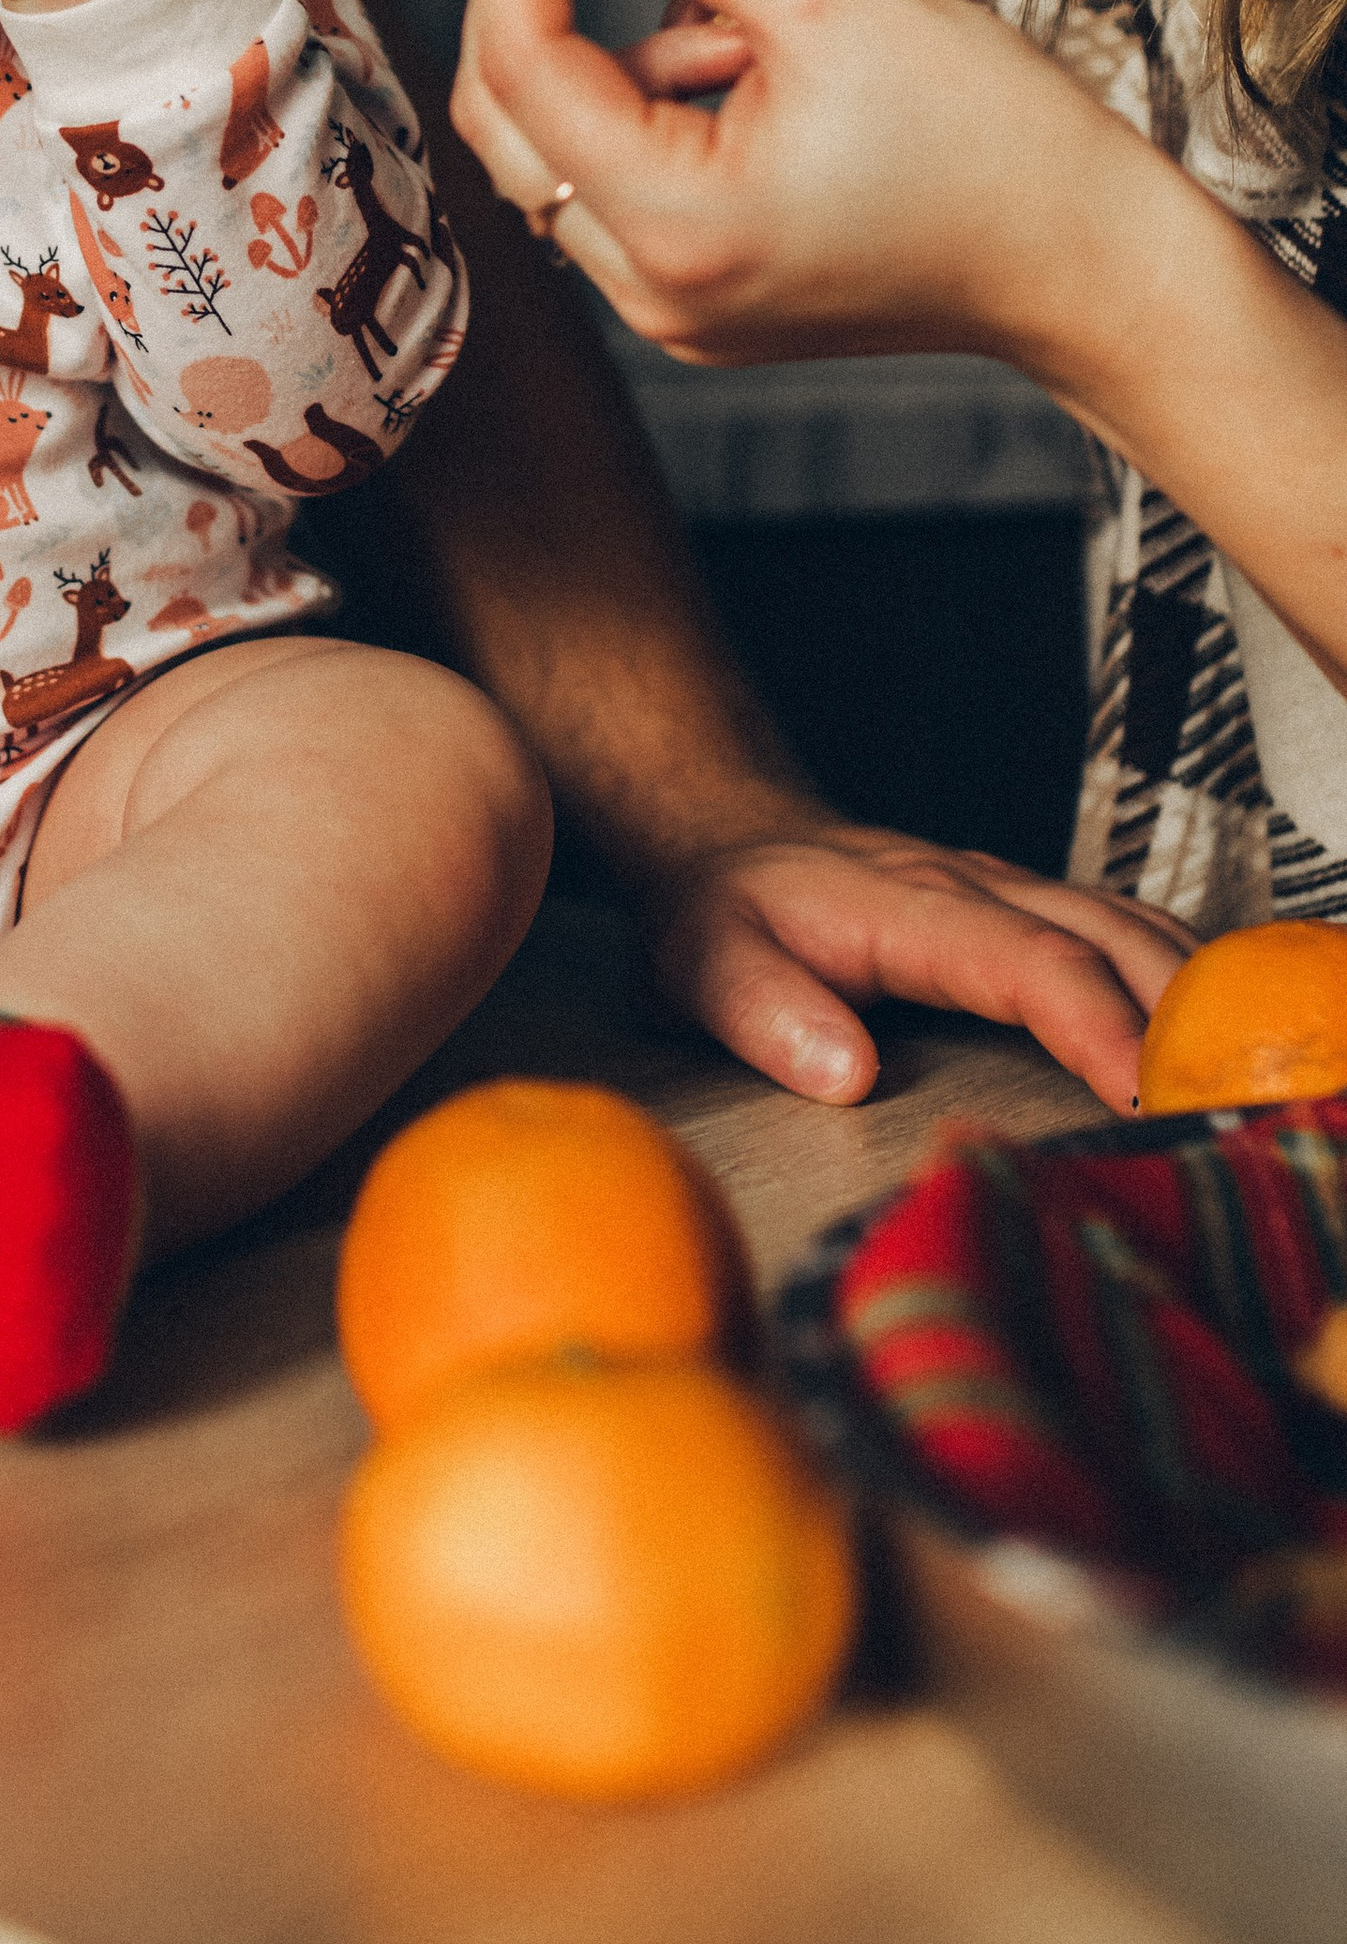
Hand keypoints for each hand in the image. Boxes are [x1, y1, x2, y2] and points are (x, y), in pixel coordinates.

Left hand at [452, 0, 1164, 378]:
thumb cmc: (998, 144)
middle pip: (508, 115)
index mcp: (680, 228)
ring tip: (769, 35)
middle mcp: (650, 290)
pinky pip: (618, 177)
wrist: (1087, 264)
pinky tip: (763, 79)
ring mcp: (665, 308)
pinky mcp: (692, 298)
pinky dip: (656, 102)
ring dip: (627, 54)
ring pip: (561, 144)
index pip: (524, 64)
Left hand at [642, 817, 1190, 1112]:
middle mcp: (981, 886)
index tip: (1143, 1094)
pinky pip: (1130, 928)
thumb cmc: (723, 908)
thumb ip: (762, 1012)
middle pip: (1114, 939)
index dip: (1097, 1026)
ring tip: (1244, 1082)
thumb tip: (844, 1071)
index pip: (1030, 961)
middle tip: (1231, 1109)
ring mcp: (1013, 889)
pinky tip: (1217, 1030)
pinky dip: (1187, 976)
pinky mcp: (1030, 905)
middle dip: (1186, 1022)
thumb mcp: (700, 959)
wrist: (728, 834)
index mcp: (912, 905)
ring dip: (1200, 998)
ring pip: (1136, 927)